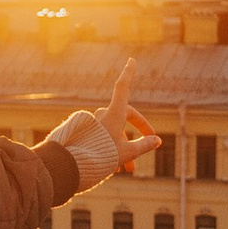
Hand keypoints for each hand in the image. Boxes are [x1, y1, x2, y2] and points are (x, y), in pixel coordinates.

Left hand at [45, 57, 156, 190]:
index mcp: (114, 113)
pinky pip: (102, 137)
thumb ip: (143, 145)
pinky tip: (114, 166)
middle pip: (125, 115)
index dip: (128, 73)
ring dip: (123, 146)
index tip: (131, 60)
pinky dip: (111, 148)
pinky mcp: (85, 133)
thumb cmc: (101, 156)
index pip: (123, 87)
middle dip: (138, 130)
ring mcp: (93, 123)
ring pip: (114, 131)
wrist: (71, 164)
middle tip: (149, 141)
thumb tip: (156, 141)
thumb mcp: (127, 152)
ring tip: (128, 168)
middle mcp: (103, 115)